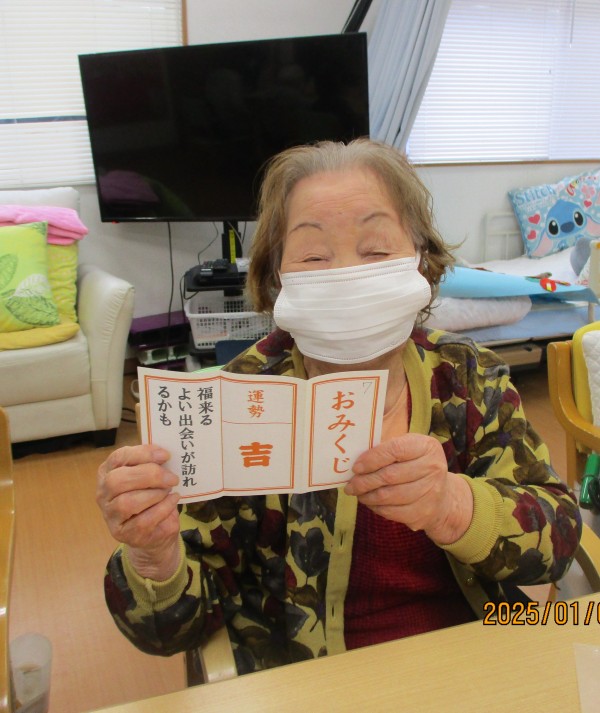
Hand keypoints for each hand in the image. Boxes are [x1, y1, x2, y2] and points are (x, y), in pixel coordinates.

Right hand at [96, 444, 181, 579]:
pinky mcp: (123, 534)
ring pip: (127, 503)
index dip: (142, 454)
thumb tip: (164, 456)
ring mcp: (110, 516)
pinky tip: (172, 501)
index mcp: (107, 472)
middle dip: (149, 475)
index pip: (118, 458)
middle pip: (117, 481)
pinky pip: (143, 521)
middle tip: (172, 478)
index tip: (165, 455)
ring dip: (155, 494)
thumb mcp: (149, 477)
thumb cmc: (150, 496)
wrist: (154, 531)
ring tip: (169, 491)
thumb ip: (152, 465)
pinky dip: (163, 509)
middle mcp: (103, 494)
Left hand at [344, 434, 472, 544]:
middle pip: (390, 476)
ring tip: (357, 493)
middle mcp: (433, 468)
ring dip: (367, 496)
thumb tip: (355, 460)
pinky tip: (370, 503)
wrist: (442, 494)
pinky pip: (393, 512)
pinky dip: (376, 508)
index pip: (394, 450)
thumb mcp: (407, 448)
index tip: (355, 467)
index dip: (372, 459)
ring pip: (389, 496)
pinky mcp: (424, 512)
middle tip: (350, 485)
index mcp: (426, 446)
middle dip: (364, 481)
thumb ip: (386, 449)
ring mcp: (431, 492)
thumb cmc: (415, 465)